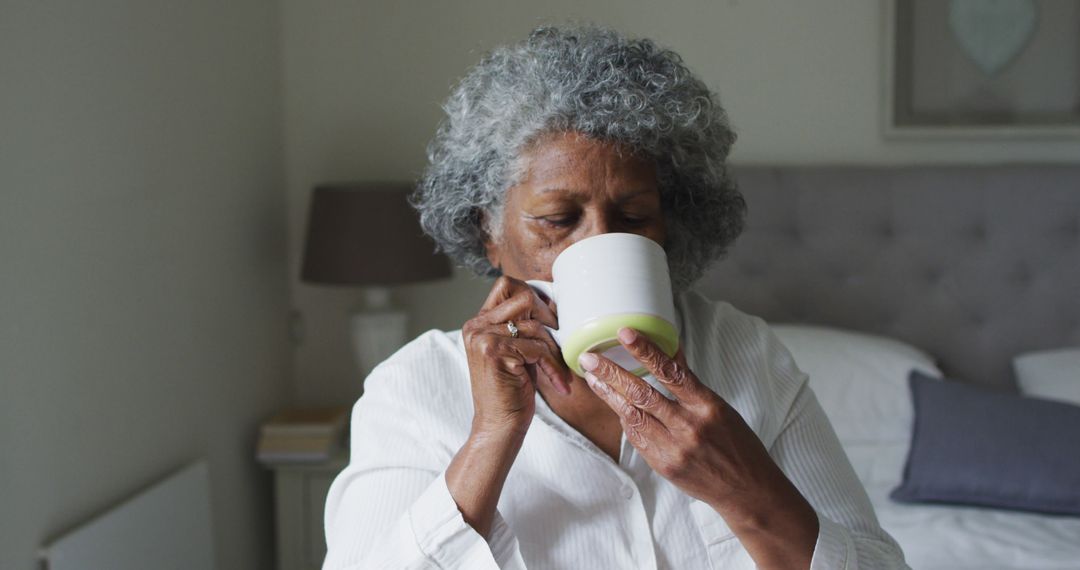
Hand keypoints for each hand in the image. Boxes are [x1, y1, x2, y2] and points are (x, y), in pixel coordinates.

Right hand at [461, 276, 571, 437]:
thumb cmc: (511, 390)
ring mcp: (482, 337)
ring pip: (534, 326)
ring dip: (554, 350)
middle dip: (548, 319)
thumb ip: (522, 325)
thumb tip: (551, 301)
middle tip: (557, 344)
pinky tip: (558, 384)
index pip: (507, 284)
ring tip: (559, 371)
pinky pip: (537, 348)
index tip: (550, 319)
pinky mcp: (494, 352)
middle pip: (523, 297)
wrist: (498, 426)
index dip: (534, 296)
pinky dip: (552, 366)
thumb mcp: (515, 350)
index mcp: (478, 322)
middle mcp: (475, 325)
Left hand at [579, 327, 817, 568]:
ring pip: (632, 415)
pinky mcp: (663, 466)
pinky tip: (614, 404)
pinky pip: (637, 437)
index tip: (625, 333)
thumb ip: (690, 384)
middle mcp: (689, 427)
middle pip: (642, 394)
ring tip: (592, 378)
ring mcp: (674, 448)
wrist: (747, 490)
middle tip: (590, 358)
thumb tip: (670, 352)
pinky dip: (624, 419)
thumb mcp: (720, 407)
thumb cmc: (736, 444)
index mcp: (707, 406)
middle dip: (612, 373)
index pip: (671, 372)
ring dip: (609, 394)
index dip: (646, 351)